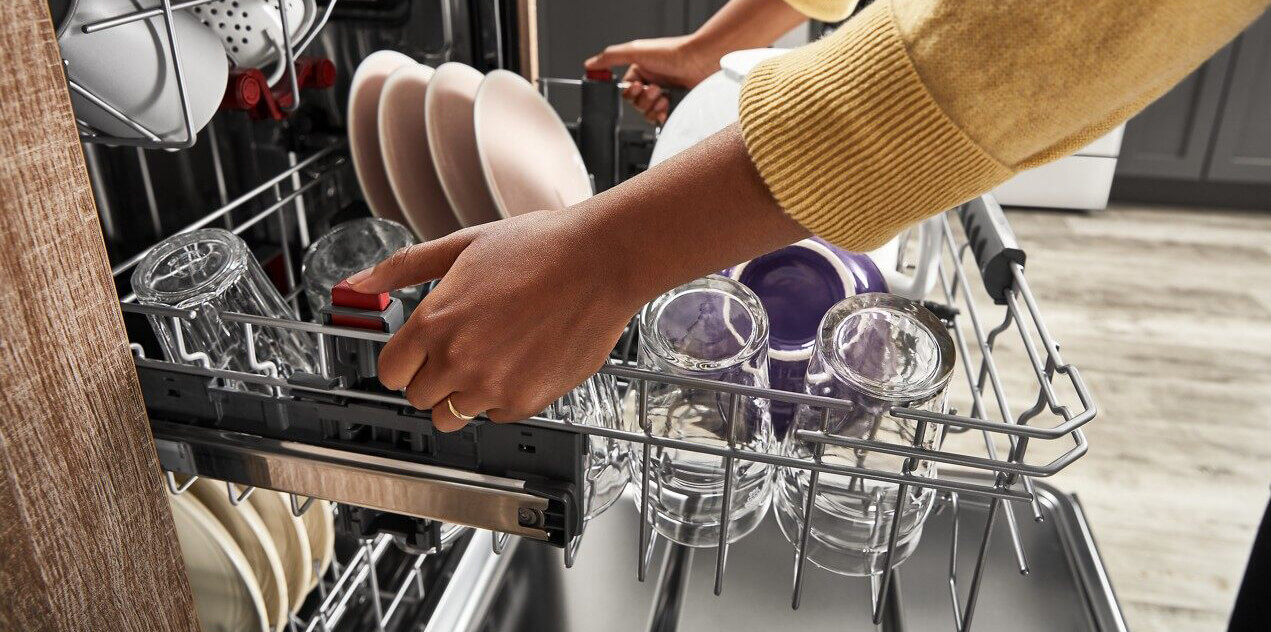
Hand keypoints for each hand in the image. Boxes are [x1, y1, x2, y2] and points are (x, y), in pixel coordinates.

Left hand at [345, 210, 640, 431]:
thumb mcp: (462, 245)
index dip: (405, 361)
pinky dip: (503, 398)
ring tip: (491, 359)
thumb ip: (405, 267)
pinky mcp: (525, 401)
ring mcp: (491, 386)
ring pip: (452, 416)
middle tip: (463, 350)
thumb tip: (357, 282)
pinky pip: (496, 416)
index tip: (419, 354)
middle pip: (418, 398)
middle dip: (434, 377)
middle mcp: (457, 360)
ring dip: (463, 395)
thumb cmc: (540, 247)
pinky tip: (520, 362)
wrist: (601, 261)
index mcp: (435, 322)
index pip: (390, 371)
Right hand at [584, 35, 719, 124]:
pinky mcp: (675, 103)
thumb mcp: (635, 51)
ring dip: (652, 107)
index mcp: (641, 69)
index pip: (625, 90)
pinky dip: (661, 115)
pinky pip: (660, 118)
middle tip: (654, 89)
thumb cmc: (673, 53)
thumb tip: (590, 64)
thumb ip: (610, 57)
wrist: (700, 61)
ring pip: (647, 112)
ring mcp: (664, 93)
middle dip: (643, 100)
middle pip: (635, 103)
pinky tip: (666, 107)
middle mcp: (652, 80)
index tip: (636, 87)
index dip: (629, 92)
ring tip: (662, 96)